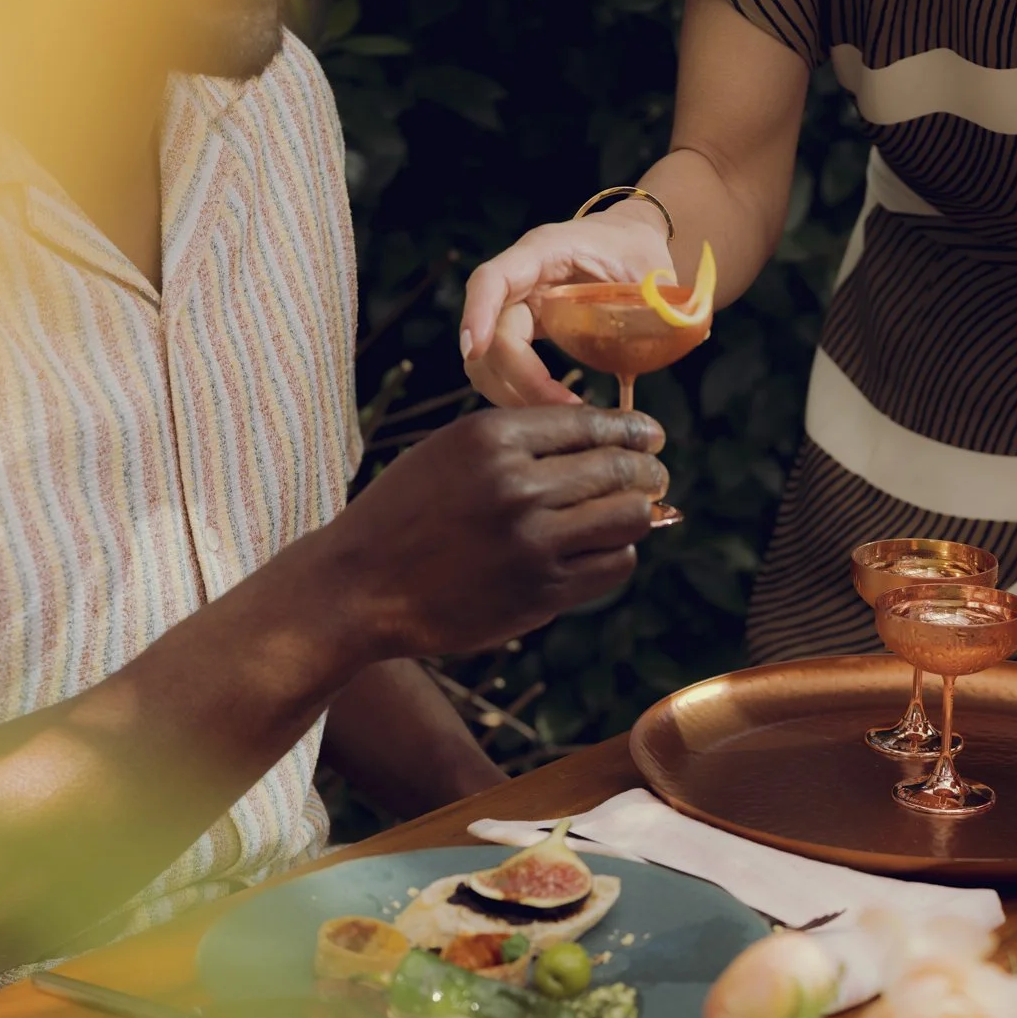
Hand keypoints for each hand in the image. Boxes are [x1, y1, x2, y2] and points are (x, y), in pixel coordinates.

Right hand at [329, 405, 666, 654]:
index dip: (633, 431)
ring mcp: (532, 542)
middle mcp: (517, 485)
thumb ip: (522, 441)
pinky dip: (616, 554)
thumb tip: (607, 439)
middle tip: (655, 476)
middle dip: (648, 472)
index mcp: (491, 437)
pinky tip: (602, 549)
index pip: (591, 425)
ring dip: (637, 514)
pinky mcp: (541, 592)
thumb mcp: (452, 451)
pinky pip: (612, 566)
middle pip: (620, 470)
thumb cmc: (408, 513)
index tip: (651, 436)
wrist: (361, 586)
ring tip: (632, 513)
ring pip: (629, 518)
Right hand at [459, 206, 674, 406]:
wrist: (629, 244)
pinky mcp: (523, 333)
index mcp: (544, 252)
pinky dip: (521, 395)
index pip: (492, 280)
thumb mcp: (654, 267)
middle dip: (517, 379)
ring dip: (513, 395)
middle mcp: (521, 281)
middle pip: (492, 335)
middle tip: (563, 413)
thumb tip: (691, 332)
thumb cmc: (639, 250)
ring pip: (489, 360)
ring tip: (560, 421)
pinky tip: (556, 414)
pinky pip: (505, 370)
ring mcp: (518, 308)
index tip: (476, 350)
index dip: (478, 314)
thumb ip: (662, 299)